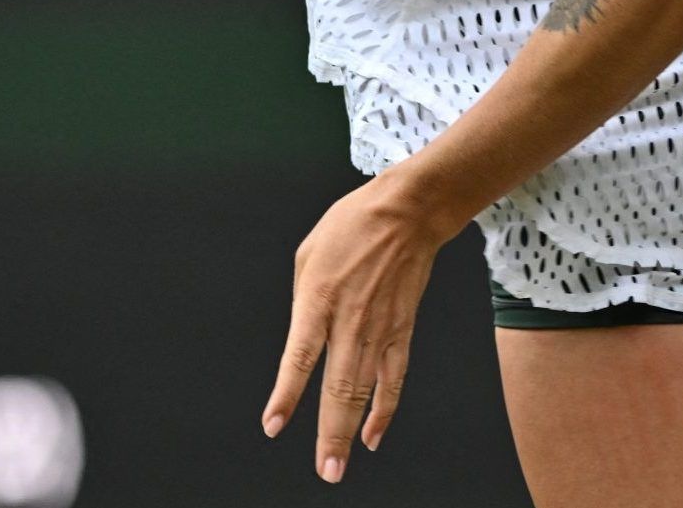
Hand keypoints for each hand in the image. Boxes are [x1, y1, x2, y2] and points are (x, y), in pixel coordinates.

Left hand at [263, 168, 451, 483]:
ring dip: (352, 433)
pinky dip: (385, 410)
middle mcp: (349, 321)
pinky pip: (394, 379)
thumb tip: (302, 339)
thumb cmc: (353, 226)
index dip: (287, 395)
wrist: (407, 213)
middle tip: (325, 470)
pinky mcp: (402, 330)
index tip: (274, 425)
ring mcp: (379, 329)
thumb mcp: (307, 255)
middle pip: (338, 388)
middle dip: (330, 434)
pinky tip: (374, 434)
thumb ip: (302, 302)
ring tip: (340, 464)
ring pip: (365, 392)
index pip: (300, 357)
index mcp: (318, 299)